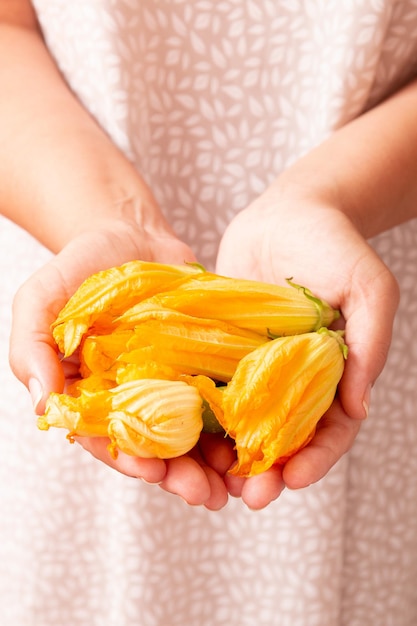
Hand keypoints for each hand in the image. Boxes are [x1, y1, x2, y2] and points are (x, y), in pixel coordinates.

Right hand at [9, 218, 232, 509]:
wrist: (129, 233)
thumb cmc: (78, 269)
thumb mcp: (40, 301)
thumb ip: (32, 349)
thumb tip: (43, 404)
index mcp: (93, 395)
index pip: (108, 440)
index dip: (129, 462)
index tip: (153, 475)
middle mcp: (135, 397)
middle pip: (157, 448)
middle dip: (180, 475)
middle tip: (204, 494)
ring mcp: (173, 382)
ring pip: (194, 433)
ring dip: (213, 462)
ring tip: (236, 483)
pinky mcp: (205, 363)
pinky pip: (222, 397)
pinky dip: (238, 422)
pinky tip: (257, 440)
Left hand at [216, 178, 398, 502]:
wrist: (288, 210)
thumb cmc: (335, 245)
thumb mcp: (368, 288)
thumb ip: (369, 345)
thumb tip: (359, 409)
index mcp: (334, 372)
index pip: (330, 429)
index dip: (314, 460)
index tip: (292, 482)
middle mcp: (294, 376)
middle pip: (283, 437)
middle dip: (268, 470)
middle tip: (247, 496)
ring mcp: (257, 365)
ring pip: (244, 422)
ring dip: (230, 454)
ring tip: (210, 479)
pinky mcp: (224, 347)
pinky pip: (213, 386)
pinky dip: (203, 414)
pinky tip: (185, 433)